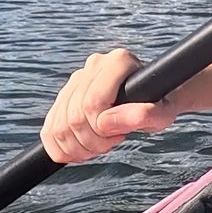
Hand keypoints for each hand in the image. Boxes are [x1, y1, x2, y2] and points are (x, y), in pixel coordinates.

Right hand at [40, 47, 179, 163]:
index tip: (121, 135)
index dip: (103, 128)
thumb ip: (143, 116)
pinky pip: (49, 129)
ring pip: (58, 125)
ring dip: (77, 148)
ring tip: (99, 146)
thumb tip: (109, 122)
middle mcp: (94, 65)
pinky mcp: (65, 96)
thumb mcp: (162, 114)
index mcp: (118, 62)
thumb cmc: (161, 105)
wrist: (154, 100)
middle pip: (74, 116)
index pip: (93, 102)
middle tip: (111, 144)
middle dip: (92, 142)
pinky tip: (82, 151)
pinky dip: (61, 148)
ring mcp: (77, 79)